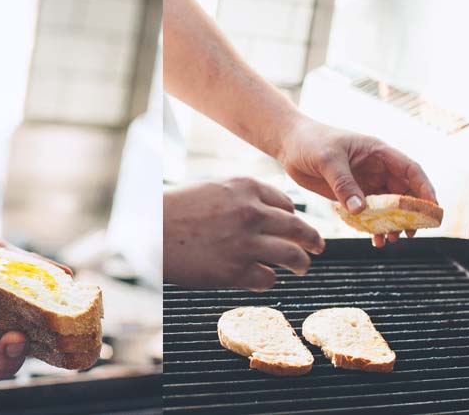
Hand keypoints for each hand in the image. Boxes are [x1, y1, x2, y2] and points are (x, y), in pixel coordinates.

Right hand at [163, 177, 324, 290]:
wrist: (149, 231)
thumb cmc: (175, 209)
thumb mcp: (212, 188)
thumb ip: (241, 196)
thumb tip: (267, 209)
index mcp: (245, 188)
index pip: (286, 203)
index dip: (294, 216)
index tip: (296, 225)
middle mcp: (251, 213)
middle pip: (298, 228)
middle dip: (313, 240)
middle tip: (318, 247)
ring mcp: (246, 243)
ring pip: (292, 256)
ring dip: (301, 264)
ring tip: (302, 268)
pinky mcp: (236, 271)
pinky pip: (268, 279)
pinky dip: (269, 280)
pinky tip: (263, 279)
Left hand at [277, 117, 436, 247]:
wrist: (289, 145)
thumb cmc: (311, 142)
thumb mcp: (328, 160)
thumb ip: (344, 184)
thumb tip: (361, 210)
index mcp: (378, 153)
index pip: (410, 171)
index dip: (424, 189)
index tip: (430, 209)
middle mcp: (376, 168)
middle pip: (403, 192)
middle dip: (409, 214)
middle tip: (408, 233)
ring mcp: (364, 182)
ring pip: (387, 206)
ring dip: (392, 223)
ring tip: (390, 240)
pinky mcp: (349, 194)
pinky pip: (368, 212)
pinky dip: (373, 226)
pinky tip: (374, 238)